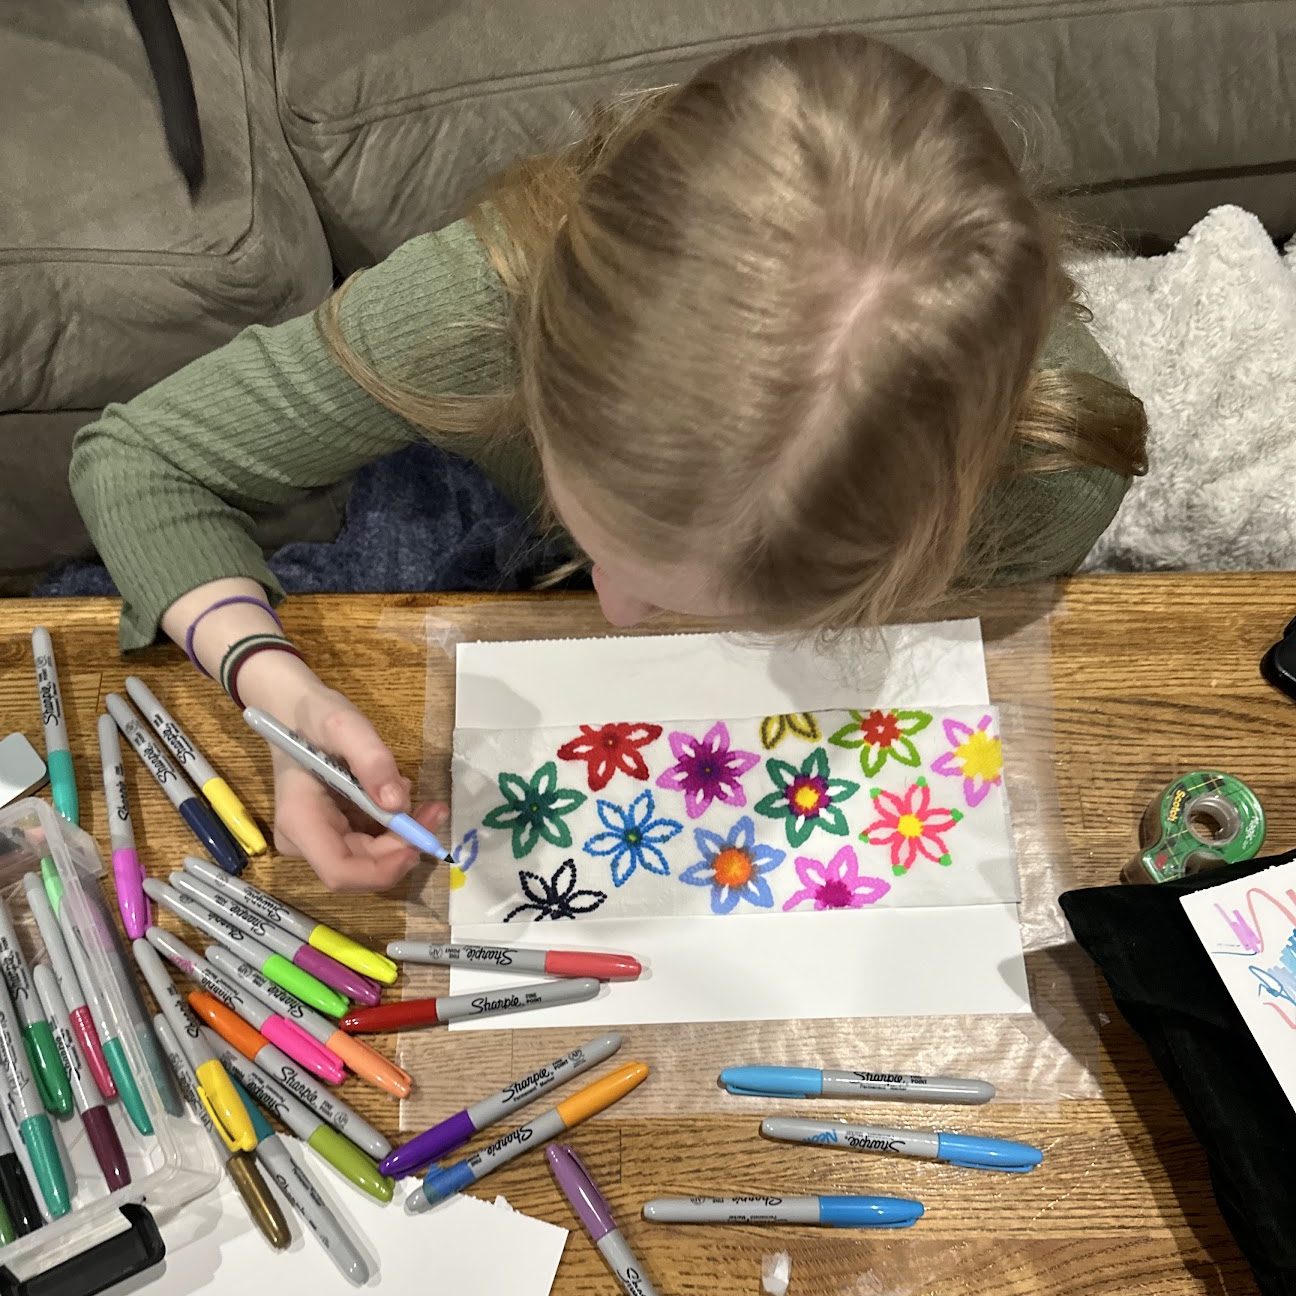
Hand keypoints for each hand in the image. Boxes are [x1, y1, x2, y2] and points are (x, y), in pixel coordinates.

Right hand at [244, 658, 447, 891]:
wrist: (291, 710)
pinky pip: (368, 843)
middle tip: (435, 811)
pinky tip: (398, 795)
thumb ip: (372, 761)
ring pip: (369, 858)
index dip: (383, 868)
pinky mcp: (331, 832)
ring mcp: (317, 839)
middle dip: (403, 846)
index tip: (418, 842)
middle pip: (361, 867)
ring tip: (418, 797)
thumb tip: (398, 804)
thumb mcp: (345, 725)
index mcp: (300, 820)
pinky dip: (392, 827)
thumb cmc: (314, 716)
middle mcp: (304, 840)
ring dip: (402, 836)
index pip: (341, 871)